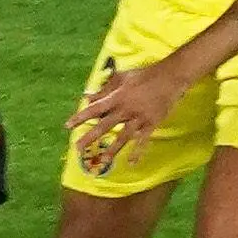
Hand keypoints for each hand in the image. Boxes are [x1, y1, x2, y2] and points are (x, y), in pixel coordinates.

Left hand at [68, 60, 192, 175]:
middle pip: (105, 125)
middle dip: (90, 137)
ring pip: (123, 137)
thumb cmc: (145, 75)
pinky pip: (143, 141)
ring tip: (103, 161)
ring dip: (113, 150)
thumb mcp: (123, 78)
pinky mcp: (152, 123)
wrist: (170, 77)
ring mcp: (139, 118)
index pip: (94, 109)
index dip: (80, 117)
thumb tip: (88, 97)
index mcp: (117, 97)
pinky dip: (138, 152)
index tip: (68, 126)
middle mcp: (125, 109)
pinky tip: (132, 163)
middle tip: (77, 148)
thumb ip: (105, 89)